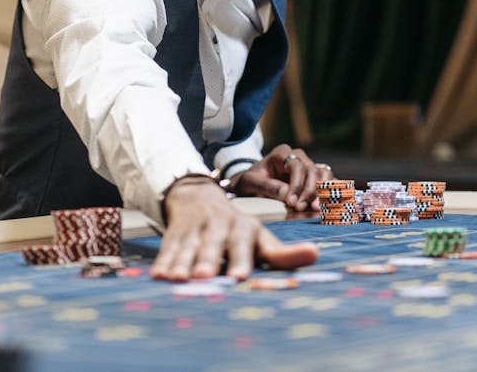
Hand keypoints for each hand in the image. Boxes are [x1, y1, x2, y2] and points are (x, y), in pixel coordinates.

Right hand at [150, 177, 317, 281]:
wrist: (199, 197)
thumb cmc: (236, 230)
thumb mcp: (260, 239)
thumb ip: (283, 254)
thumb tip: (316, 256)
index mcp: (244, 228)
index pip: (245, 244)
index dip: (242, 259)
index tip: (240, 277)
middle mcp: (220, 226)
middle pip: (215, 245)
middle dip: (209, 259)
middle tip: (206, 277)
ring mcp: (196, 228)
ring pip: (189, 246)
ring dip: (184, 262)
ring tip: (179, 279)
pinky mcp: (176, 232)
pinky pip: (169, 248)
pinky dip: (164, 262)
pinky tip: (159, 277)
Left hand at [229, 145, 333, 212]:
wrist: (251, 185)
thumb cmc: (249, 182)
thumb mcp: (250, 183)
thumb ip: (266, 187)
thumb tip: (286, 194)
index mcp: (281, 153)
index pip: (296, 166)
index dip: (297, 185)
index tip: (291, 203)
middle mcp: (297, 156)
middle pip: (311, 171)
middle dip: (309, 191)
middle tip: (302, 209)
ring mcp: (307, 165)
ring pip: (323, 174)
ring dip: (323, 192)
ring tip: (317, 209)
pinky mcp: (313, 177)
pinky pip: (328, 180)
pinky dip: (332, 190)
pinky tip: (333, 203)